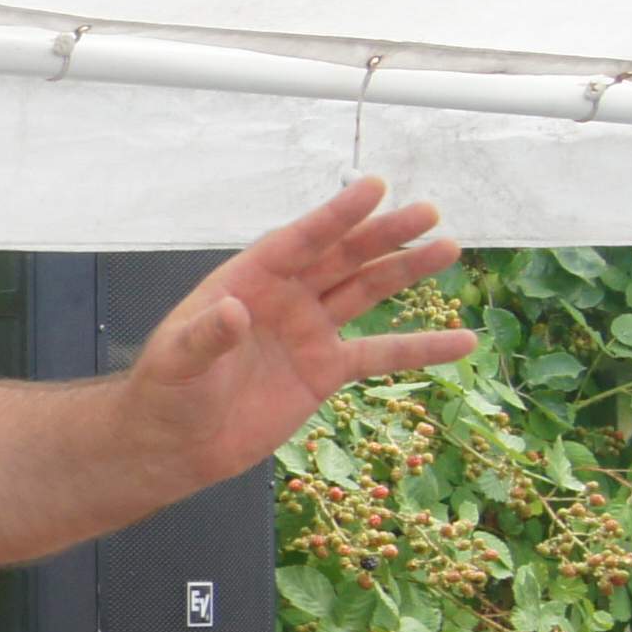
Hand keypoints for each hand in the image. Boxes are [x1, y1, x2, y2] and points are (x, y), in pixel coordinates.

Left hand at [114, 178, 477, 486]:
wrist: (175, 443)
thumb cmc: (167, 392)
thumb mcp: (179, 361)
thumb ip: (208, 335)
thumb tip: (234, 312)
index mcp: (250, 280)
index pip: (299, 240)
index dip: (336, 216)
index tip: (374, 187)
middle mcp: (286, 297)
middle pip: (342, 256)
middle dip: (383, 235)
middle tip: (428, 211)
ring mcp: (309, 331)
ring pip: (366, 291)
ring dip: (406, 271)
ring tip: (449, 247)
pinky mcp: (325, 371)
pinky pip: (380, 355)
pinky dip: (421, 348)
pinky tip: (464, 341)